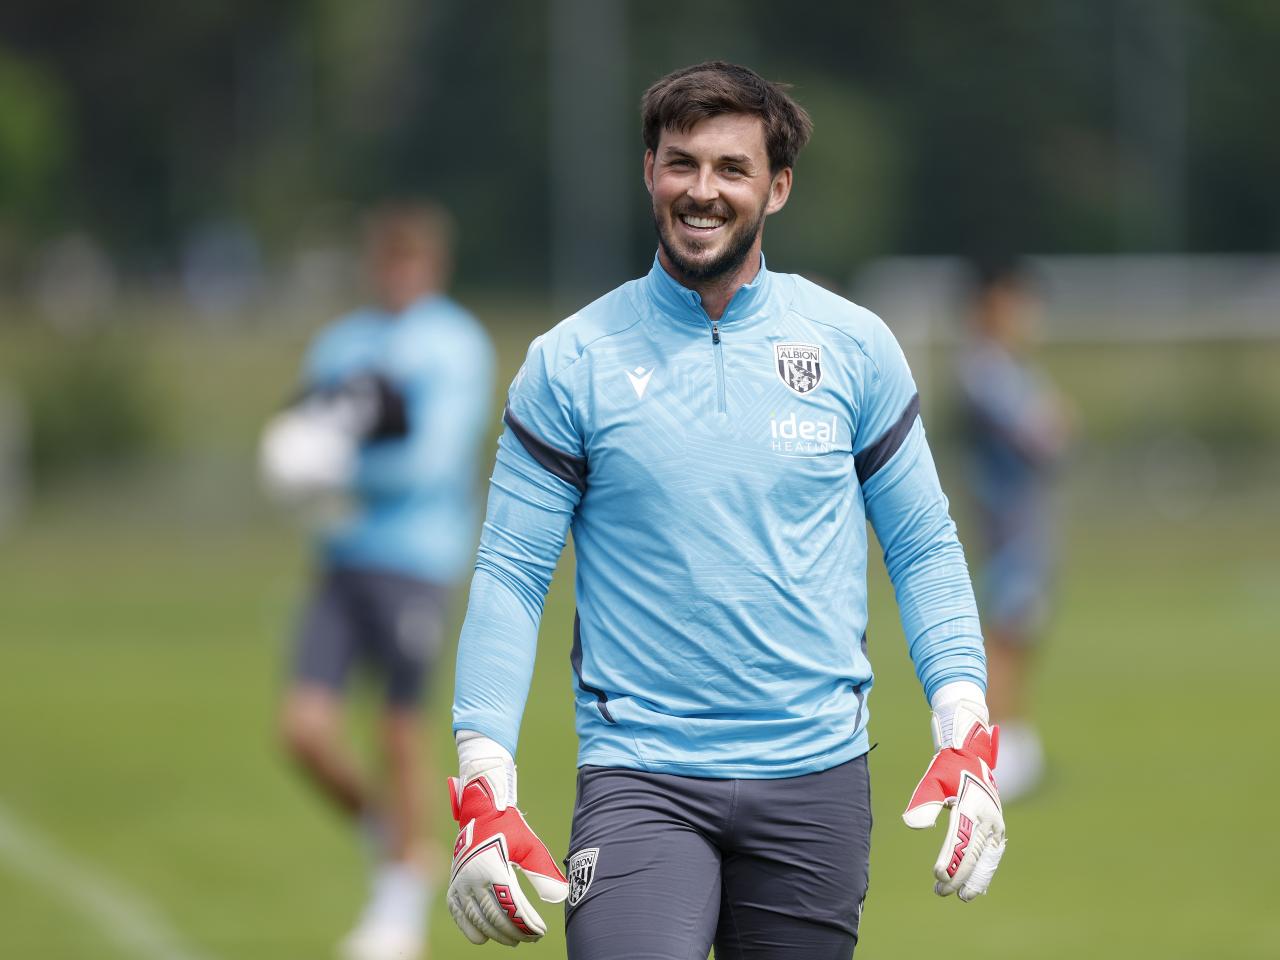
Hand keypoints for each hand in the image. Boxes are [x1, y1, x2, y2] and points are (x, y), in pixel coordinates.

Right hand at [446, 737, 567, 945]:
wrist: (480, 812)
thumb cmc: (508, 827)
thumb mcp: (529, 845)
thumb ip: (543, 871)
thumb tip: (560, 896)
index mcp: (493, 866)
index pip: (511, 905)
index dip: (526, 923)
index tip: (540, 931)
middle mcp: (473, 877)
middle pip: (495, 917)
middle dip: (515, 931)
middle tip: (531, 937)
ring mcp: (461, 883)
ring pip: (478, 919)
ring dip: (497, 933)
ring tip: (515, 939)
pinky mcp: (454, 886)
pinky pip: (459, 914)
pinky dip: (470, 929)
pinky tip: (483, 937)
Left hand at [902, 697, 1006, 900]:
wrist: (971, 756)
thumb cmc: (947, 769)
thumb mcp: (932, 781)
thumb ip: (924, 803)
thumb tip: (913, 824)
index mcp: (971, 807)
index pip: (961, 841)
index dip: (950, 860)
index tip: (937, 875)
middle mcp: (987, 819)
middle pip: (974, 855)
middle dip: (958, 876)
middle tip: (940, 890)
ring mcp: (995, 825)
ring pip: (987, 860)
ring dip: (974, 879)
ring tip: (959, 896)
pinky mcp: (998, 828)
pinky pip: (993, 855)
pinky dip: (985, 872)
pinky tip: (975, 887)